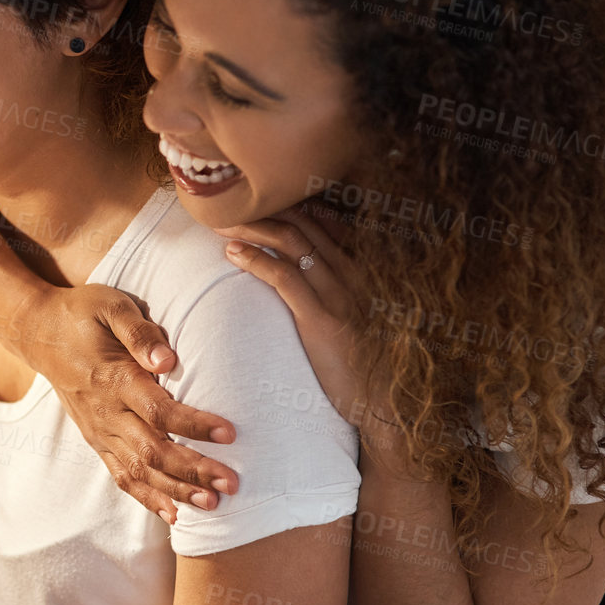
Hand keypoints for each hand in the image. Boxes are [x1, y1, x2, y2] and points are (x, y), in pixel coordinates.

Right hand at [7, 282, 236, 521]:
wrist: (39, 332)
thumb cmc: (83, 315)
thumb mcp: (112, 306)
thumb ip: (139, 332)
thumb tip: (168, 360)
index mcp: (114, 379)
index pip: (159, 410)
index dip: (194, 425)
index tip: (230, 434)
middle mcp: (106, 412)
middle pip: (153, 451)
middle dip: (194, 471)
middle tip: (232, 484)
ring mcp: (100, 431)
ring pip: (139, 471)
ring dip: (176, 491)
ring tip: (213, 504)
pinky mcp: (97, 441)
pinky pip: (122, 476)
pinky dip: (148, 498)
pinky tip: (175, 515)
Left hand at [215, 205, 402, 454]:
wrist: (383, 403)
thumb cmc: (361, 364)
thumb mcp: (351, 319)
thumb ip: (332, 293)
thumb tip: (299, 276)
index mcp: (358, 271)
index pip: (321, 222)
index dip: (286, 206)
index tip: (255, 201)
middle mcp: (352, 274)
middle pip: (304, 223)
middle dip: (264, 209)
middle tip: (228, 205)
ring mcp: (339, 294)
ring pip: (291, 242)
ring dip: (253, 227)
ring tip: (222, 223)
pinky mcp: (323, 319)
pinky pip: (284, 277)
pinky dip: (255, 260)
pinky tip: (232, 253)